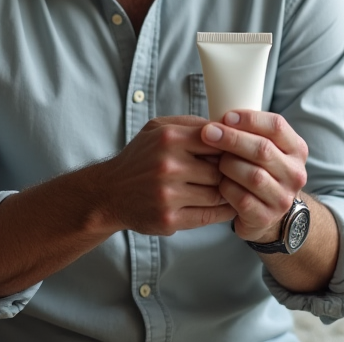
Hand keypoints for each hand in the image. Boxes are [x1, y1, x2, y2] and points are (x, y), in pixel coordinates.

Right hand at [98, 115, 236, 236]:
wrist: (110, 192)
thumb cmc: (140, 157)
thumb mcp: (158, 128)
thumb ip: (191, 123)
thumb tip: (226, 126)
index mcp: (169, 138)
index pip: (218, 140)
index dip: (230, 147)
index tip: (233, 153)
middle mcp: (168, 166)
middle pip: (220, 170)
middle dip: (228, 173)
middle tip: (233, 174)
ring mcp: (168, 195)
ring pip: (217, 194)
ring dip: (225, 193)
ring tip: (228, 189)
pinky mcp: (168, 220)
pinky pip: (208, 217)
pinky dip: (220, 212)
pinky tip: (222, 206)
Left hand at [200, 110, 308, 242]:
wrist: (270, 214)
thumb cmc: (260, 171)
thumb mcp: (266, 149)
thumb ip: (250, 132)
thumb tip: (218, 120)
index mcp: (297, 149)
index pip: (277, 126)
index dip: (249, 119)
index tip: (226, 117)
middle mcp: (295, 174)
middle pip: (262, 149)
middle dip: (232, 138)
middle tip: (208, 133)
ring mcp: (283, 198)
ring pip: (253, 175)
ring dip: (228, 165)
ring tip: (215, 161)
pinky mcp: (266, 217)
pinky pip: (242, 198)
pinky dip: (226, 188)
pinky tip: (218, 183)